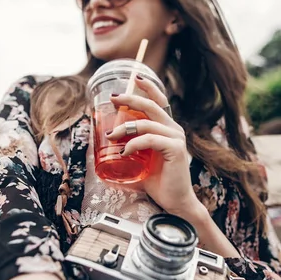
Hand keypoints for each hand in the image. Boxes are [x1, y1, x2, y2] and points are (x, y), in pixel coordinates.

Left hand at [106, 77, 205, 224]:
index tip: (135, 78)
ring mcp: (176, 138)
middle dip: (131, 98)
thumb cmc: (158, 182)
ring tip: (110, 136)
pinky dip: (134, 143)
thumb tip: (104, 144)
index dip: (148, 87)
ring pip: (147, 122)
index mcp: (167, 128)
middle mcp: (174, 129)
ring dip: (125, 128)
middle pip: (151, 105)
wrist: (175, 201)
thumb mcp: (140, 160)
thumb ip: (129, 148)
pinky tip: (125, 152)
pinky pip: (150, 139)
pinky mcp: (175, 149)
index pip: (160, 101)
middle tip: (114, 98)